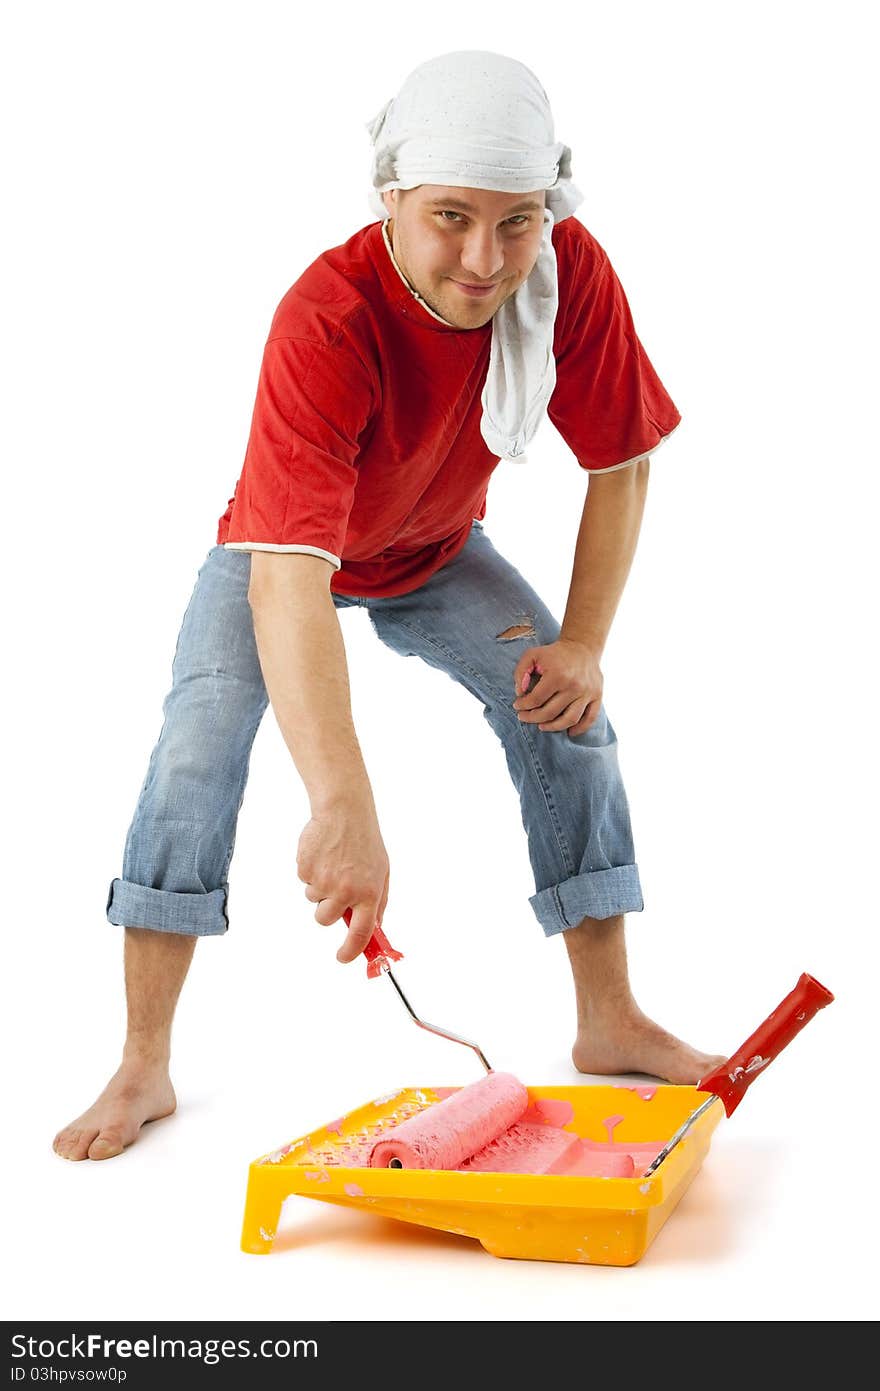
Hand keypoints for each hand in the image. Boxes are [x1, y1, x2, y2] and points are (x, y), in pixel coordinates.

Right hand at [296, 801, 389, 963]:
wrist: (344, 811)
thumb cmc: (365, 841)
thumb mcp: (381, 872)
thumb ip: (378, 901)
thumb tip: (375, 928)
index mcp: (369, 894)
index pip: (361, 933)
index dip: (351, 950)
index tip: (343, 957)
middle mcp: (346, 891)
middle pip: (325, 920)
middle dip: (327, 911)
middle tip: (335, 888)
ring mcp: (324, 880)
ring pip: (313, 900)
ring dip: (320, 888)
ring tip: (332, 863)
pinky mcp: (306, 869)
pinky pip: (304, 881)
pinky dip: (311, 871)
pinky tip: (322, 854)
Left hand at [511, 638, 602, 736]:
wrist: (582, 647)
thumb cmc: (554, 653)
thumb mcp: (532, 655)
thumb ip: (521, 671)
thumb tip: (520, 692)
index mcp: (557, 675)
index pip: (536, 699)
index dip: (523, 705)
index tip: (517, 705)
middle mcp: (574, 686)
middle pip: (550, 712)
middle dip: (532, 718)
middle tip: (524, 717)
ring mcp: (587, 692)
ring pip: (569, 720)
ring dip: (553, 727)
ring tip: (542, 726)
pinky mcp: (597, 696)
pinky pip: (590, 718)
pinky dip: (579, 729)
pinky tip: (569, 732)